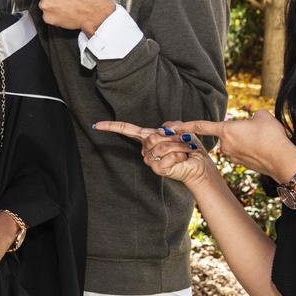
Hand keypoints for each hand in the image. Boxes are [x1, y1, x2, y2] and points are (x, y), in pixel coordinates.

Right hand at [94, 120, 216, 187]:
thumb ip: (170, 126)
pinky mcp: (158, 170)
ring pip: (160, 147)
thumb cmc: (190, 147)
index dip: (111, 127)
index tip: (96, 125)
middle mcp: (146, 149)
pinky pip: (166, 158)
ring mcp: (150, 160)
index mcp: (148, 137)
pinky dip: (179, 156)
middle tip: (184, 141)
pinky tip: (183, 159)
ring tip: (185, 150)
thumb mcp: (181, 129)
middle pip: (150, 137)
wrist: (199, 165)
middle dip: (171, 138)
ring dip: (178, 146)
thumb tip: (162, 130)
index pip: (126, 130)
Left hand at [174, 111, 295, 181]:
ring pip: (236, 143)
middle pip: (228, 134)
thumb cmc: (271, 136)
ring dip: (246, 141)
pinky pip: (242, 152)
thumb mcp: (263, 116)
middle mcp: (225, 145)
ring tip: (262, 142)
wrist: (282, 160)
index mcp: (226, 130)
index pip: (201, 126)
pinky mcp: (240, 164)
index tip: (172, 128)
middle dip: (239, 131)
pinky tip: (262, 150)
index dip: (186, 126)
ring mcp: (232, 156)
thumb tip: (254, 119)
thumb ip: (253, 115)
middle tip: (257, 133)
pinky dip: (250, 150)